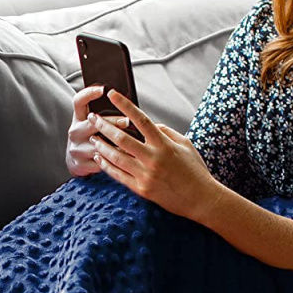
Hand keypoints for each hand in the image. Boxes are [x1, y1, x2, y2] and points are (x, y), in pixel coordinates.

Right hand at [65, 85, 131, 177]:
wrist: (76, 161)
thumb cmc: (91, 136)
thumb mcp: (92, 123)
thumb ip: (104, 113)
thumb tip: (128, 103)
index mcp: (78, 118)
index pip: (79, 101)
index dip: (89, 93)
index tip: (103, 89)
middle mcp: (75, 131)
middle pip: (92, 123)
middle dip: (111, 122)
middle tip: (127, 121)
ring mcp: (77, 148)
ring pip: (98, 145)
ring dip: (116, 145)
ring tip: (132, 144)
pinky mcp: (81, 163)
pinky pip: (100, 162)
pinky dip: (114, 161)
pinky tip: (126, 159)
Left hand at [88, 89, 219, 222]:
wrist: (200, 198)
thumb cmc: (194, 169)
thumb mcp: (185, 144)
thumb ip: (166, 132)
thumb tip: (150, 123)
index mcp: (164, 144)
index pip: (140, 119)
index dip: (125, 105)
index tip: (112, 94)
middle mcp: (153, 158)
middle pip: (122, 139)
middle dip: (104, 126)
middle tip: (93, 117)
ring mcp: (145, 175)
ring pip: (116, 158)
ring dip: (102, 146)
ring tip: (92, 138)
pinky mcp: (141, 189)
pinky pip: (119, 176)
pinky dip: (106, 166)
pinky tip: (99, 158)